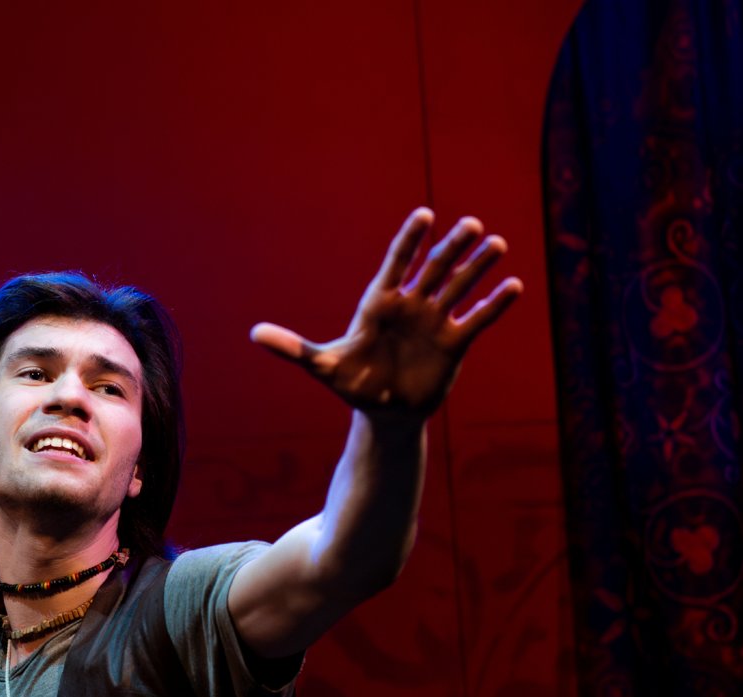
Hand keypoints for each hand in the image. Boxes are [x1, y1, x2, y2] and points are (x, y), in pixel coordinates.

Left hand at [250, 208, 521, 421]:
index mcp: (380, 302)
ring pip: (459, 287)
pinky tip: (513, 286)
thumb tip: (252, 334)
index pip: (397, 262)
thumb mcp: (321, 366)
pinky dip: (494, 304)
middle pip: (434, 268)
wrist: (382, 412)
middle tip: (471, 224)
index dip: (410, 240)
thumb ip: (292, 348)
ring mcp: (435, 321)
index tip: (426, 215)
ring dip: (478, 267)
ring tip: (498, 244)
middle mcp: (411, 304)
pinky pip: (477, 319)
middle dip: (452, 247)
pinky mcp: (454, 343)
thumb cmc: (352, 382)